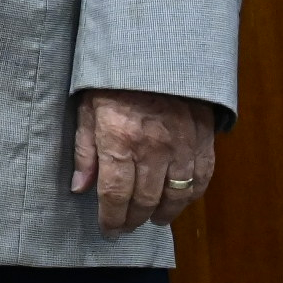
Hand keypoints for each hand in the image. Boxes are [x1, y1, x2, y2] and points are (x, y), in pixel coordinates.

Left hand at [72, 88, 216, 235]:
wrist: (155, 51)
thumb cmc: (113, 79)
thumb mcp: (87, 109)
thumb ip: (85, 151)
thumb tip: (79, 188)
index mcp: (118, 140)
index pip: (114, 195)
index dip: (111, 219)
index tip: (108, 231)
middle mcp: (152, 149)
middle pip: (144, 200)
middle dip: (133, 220)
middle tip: (126, 228)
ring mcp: (181, 145)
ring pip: (176, 195)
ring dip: (164, 213)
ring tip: (153, 220)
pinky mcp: (203, 139)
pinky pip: (201, 178)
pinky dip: (191, 196)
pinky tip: (180, 201)